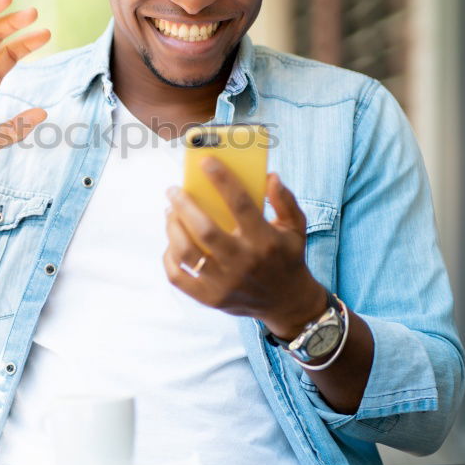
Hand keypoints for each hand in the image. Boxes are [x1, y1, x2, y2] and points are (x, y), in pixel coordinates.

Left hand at [163, 158, 327, 339]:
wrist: (287, 303)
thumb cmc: (287, 257)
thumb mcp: (295, 228)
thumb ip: (284, 200)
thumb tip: (269, 176)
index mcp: (265, 241)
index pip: (241, 204)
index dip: (222, 179)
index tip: (205, 161)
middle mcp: (244, 263)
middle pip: (205, 230)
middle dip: (184, 205)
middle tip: (173, 190)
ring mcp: (225, 284)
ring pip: (187, 252)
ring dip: (173, 228)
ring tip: (169, 212)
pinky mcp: (211, 299)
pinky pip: (178, 276)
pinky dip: (169, 257)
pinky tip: (171, 241)